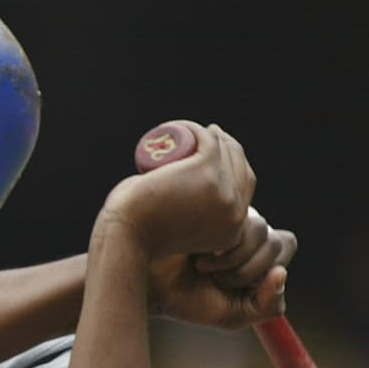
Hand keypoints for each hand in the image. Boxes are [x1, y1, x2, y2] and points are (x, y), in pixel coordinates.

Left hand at [101, 122, 255, 258]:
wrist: (125, 238)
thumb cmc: (140, 240)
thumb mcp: (181, 236)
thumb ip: (193, 230)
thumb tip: (193, 209)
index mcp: (233, 232)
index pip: (242, 188)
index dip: (232, 166)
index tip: (212, 156)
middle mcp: (235, 213)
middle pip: (238, 166)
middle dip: (226, 146)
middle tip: (201, 140)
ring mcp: (223, 191)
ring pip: (226, 150)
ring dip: (211, 134)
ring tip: (189, 132)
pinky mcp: (206, 170)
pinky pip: (207, 139)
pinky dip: (195, 128)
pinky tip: (180, 127)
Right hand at [149, 206, 297, 330]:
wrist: (147, 285)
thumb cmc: (187, 299)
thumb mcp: (233, 315)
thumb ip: (267, 305)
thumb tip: (282, 272)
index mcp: (256, 253)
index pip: (285, 247)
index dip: (268, 270)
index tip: (239, 286)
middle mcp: (245, 230)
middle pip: (277, 242)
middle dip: (248, 270)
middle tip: (215, 278)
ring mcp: (228, 215)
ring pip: (262, 231)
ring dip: (234, 259)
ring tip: (203, 265)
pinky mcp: (211, 206)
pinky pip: (238, 222)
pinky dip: (223, 246)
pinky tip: (197, 252)